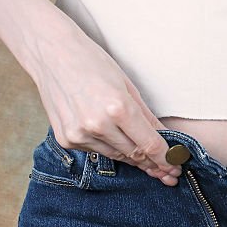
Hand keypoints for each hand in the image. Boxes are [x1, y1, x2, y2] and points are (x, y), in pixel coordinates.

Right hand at [32, 25, 181, 185]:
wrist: (51, 54)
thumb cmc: (91, 62)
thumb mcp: (127, 85)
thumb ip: (146, 116)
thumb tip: (164, 139)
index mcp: (118, 107)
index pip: (149, 144)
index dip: (165, 159)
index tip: (175, 167)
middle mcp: (97, 125)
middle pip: (134, 154)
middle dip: (152, 163)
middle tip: (166, 172)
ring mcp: (79, 134)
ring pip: (116, 155)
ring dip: (131, 156)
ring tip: (145, 160)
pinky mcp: (66, 139)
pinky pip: (96, 151)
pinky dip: (108, 147)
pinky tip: (112, 138)